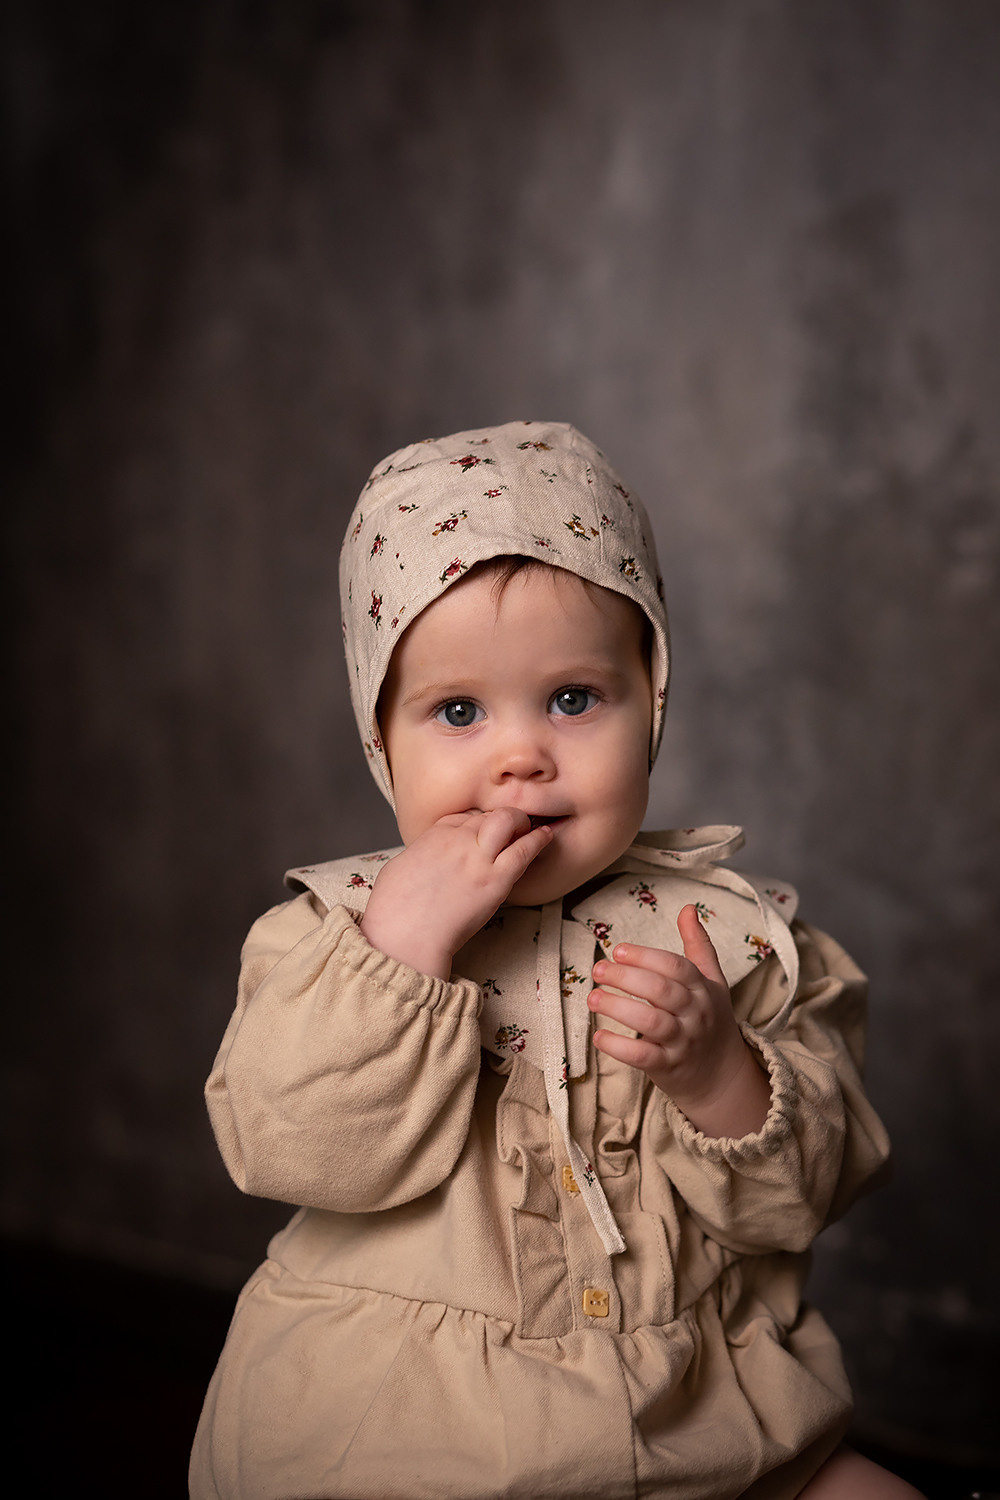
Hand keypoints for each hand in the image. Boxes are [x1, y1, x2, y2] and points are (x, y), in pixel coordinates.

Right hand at [359, 809, 552, 978]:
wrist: (404, 936)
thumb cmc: (394, 911)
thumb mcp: (399, 868)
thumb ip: (420, 857)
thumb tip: (428, 859)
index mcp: (432, 837)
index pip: (463, 817)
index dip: (477, 822)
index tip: (484, 832)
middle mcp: (456, 840)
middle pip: (487, 815)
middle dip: (501, 818)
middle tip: (511, 829)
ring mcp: (477, 858)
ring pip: (507, 821)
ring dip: (521, 822)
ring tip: (531, 829)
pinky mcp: (494, 881)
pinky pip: (523, 851)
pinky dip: (538, 840)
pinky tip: (546, 837)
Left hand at [588, 904, 770, 1137]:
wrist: (721, 1075)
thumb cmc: (710, 1020)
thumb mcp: (712, 981)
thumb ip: (698, 944)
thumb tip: (688, 907)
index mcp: (703, 989)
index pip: (677, 967)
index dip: (646, 957)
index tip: (618, 950)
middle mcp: (695, 1014)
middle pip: (662, 991)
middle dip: (627, 978)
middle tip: (598, 969)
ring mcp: (683, 1042)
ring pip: (652, 1023)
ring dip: (619, 1009)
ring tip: (593, 997)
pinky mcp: (669, 1067)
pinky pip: (644, 1057)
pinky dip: (620, 1047)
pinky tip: (599, 1036)